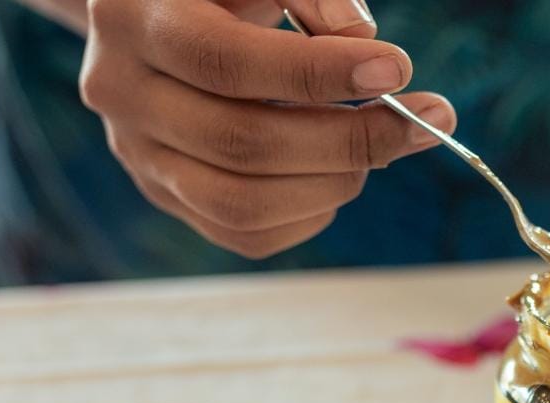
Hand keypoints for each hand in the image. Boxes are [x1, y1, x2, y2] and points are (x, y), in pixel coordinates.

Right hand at [79, 0, 455, 257]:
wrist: (158, 16)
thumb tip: (361, 41)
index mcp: (135, 18)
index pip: (229, 63)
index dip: (318, 74)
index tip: (398, 69)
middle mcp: (124, 94)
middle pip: (243, 143)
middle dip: (351, 139)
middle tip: (425, 122)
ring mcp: (141, 156)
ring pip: (243, 203)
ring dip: (336, 182)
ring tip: (383, 145)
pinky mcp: (170, 196)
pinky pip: (248, 234)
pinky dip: (313, 213)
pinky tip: (339, 173)